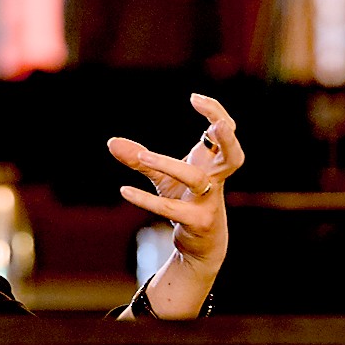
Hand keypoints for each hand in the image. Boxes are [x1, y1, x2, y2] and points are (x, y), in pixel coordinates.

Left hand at [107, 93, 243, 277]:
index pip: (224, 132)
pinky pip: (172, 208)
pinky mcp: (197, 222)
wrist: (202, 245)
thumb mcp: (164, 178)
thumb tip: (111, 143)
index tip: (194, 98)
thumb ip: (140, 159)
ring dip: (168, 165)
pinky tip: (124, 190)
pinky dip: (147, 200)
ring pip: (195, 179)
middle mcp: (216, 179)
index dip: (216, 114)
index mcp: (213, 163)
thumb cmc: (187, 201)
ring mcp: (209, 202)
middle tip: (215, 124)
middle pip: (233, 156)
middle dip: (228, 138)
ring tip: (142, 157)